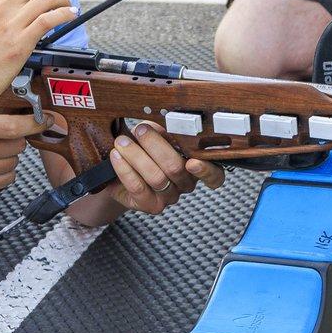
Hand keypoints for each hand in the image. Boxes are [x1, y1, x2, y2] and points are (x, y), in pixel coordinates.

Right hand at [0, 112, 42, 204]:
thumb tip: (1, 99)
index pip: (14, 126)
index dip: (34, 122)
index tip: (43, 119)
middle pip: (18, 145)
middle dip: (17, 138)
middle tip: (6, 134)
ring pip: (14, 163)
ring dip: (9, 156)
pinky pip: (6, 180)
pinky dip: (4, 172)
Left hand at [106, 121, 225, 214]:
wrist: (120, 173)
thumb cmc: (143, 151)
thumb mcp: (156, 136)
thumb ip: (161, 132)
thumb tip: (156, 126)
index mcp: (195, 166)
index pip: (214, 175)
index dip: (206, 171)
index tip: (193, 162)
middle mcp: (185, 184)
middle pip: (176, 167)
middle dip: (155, 145)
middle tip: (140, 130)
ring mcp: (169, 197)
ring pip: (156, 177)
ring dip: (136, 155)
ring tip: (122, 141)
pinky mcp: (149, 205)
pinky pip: (138, 187)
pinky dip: (125, 169)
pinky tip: (117, 156)